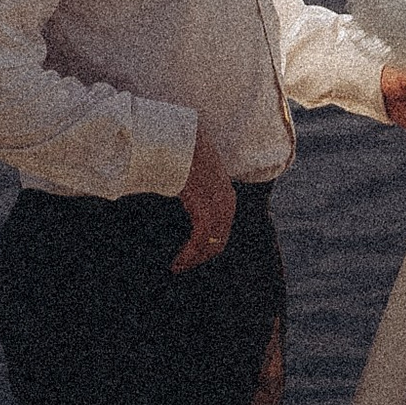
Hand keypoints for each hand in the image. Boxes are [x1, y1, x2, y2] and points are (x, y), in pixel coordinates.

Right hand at [170, 128, 235, 272]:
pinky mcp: (205, 208)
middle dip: (200, 257)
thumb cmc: (184, 152)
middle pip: (218, 241)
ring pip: (210, 244)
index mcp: (226, 196)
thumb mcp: (198, 171)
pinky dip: (190, 253)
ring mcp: (217, 206)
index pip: (222, 231)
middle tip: (182, 266)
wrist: (182, 138)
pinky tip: (178, 260)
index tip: (190, 256)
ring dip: (194, 259)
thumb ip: (198, 186)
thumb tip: (188, 195)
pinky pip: (200, 238)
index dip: (207, 247)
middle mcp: (227, 203)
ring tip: (178, 266)